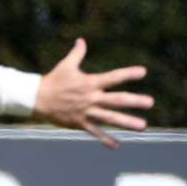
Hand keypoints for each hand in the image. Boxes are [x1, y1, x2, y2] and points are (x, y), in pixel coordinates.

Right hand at [32, 38, 152, 147]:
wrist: (36, 99)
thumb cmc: (53, 81)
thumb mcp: (65, 66)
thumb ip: (77, 54)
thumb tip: (81, 40)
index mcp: (89, 83)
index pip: (113, 77)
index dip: (128, 74)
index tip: (143, 72)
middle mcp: (91, 98)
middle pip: (117, 100)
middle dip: (134, 101)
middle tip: (150, 102)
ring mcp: (86, 112)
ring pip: (110, 118)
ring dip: (127, 122)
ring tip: (143, 126)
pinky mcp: (80, 123)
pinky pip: (95, 132)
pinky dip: (105, 139)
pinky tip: (117, 145)